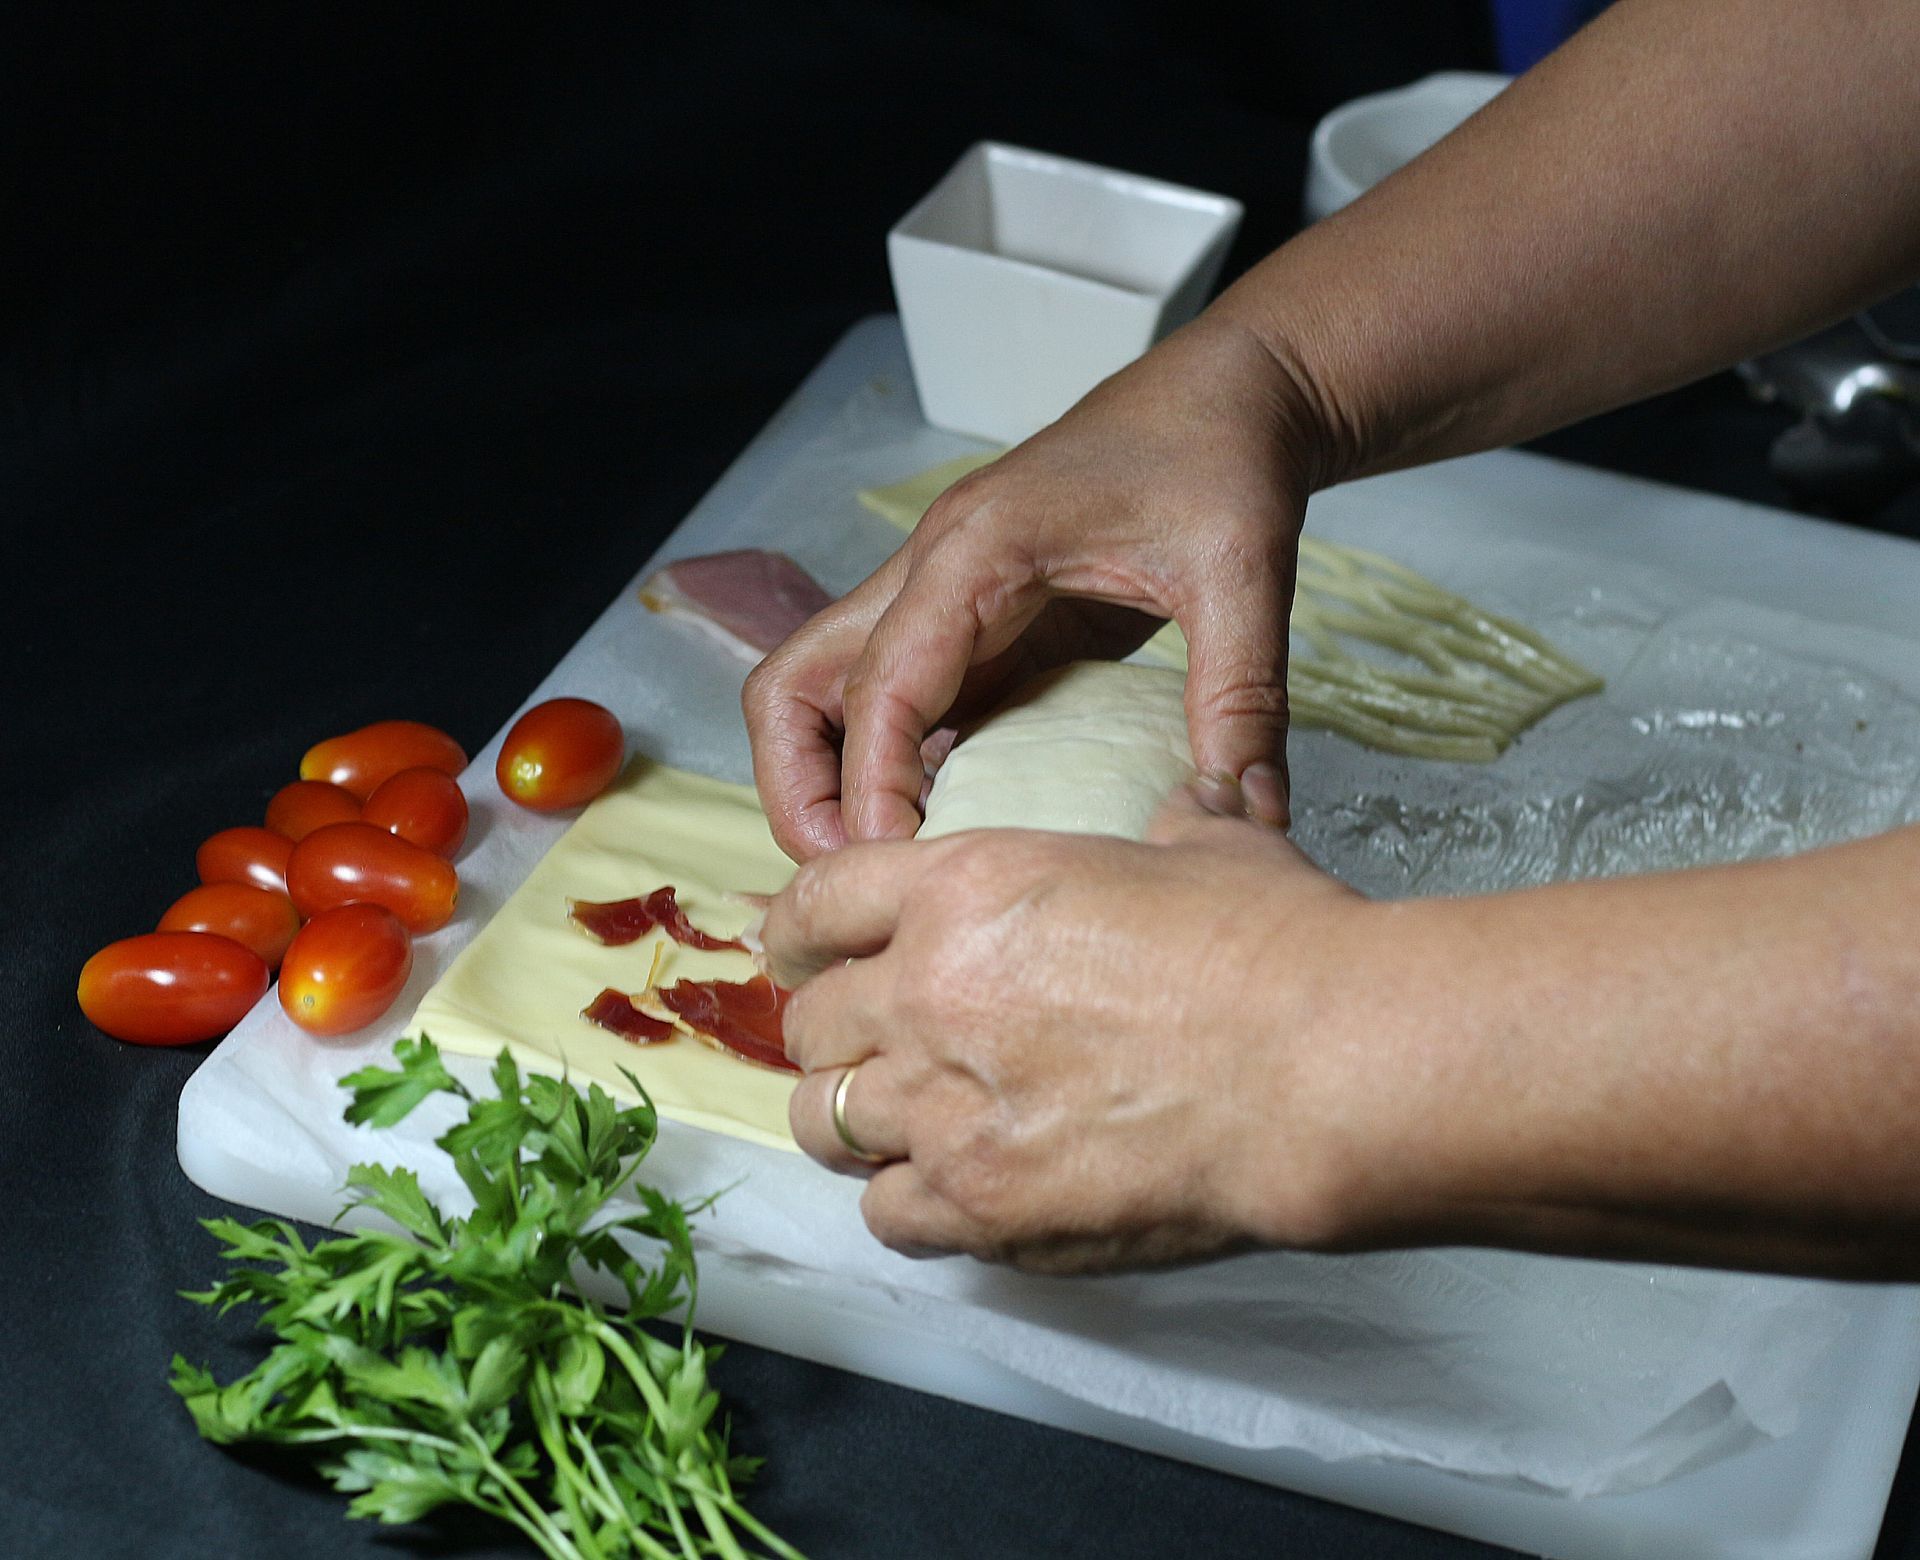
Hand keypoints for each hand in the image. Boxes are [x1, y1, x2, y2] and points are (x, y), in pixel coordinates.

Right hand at [743, 313, 1325, 860]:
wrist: (1225, 394)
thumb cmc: (1219, 457)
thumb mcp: (1243, 575)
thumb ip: (1241, 700)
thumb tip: (1249, 820)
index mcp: (977, 551)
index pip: (879, 684)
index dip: (871, 786)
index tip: (897, 867)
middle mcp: (932, 571)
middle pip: (795, 687)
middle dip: (800, 790)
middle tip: (857, 878)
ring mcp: (940, 597)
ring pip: (824, 693)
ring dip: (830, 780)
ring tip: (891, 864)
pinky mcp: (971, 622)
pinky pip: (898, 704)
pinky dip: (897, 767)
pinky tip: (954, 823)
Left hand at [760, 782, 1373, 1273]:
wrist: (1326, 1070)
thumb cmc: (1277, 947)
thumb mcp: (1206, 845)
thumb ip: (1162, 826)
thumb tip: (1192, 802)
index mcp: (964, 888)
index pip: (815, 903)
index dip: (798, 931)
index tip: (803, 951)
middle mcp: (928, 994)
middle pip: (810, 1023)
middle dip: (834, 1032)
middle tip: (879, 1045)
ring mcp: (945, 1110)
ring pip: (822, 1122)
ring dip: (854, 1120)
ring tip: (903, 1123)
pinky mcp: (981, 1208)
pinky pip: (885, 1213)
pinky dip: (908, 1202)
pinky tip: (953, 1189)